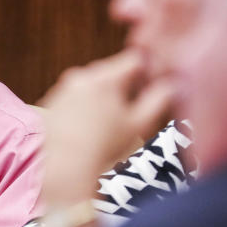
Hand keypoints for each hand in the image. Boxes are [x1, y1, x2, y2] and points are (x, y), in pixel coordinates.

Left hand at [38, 48, 174, 205]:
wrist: (64, 167)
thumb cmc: (104, 146)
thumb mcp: (139, 123)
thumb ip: (159, 99)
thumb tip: (174, 83)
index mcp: (104, 78)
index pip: (134, 59)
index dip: (148, 70)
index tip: (152, 87)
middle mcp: (80, 76)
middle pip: (112, 70)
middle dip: (125, 84)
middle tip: (133, 109)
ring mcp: (63, 88)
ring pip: (93, 83)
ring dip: (105, 95)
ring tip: (110, 121)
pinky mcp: (51, 101)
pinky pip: (75, 95)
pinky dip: (85, 104)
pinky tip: (90, 126)